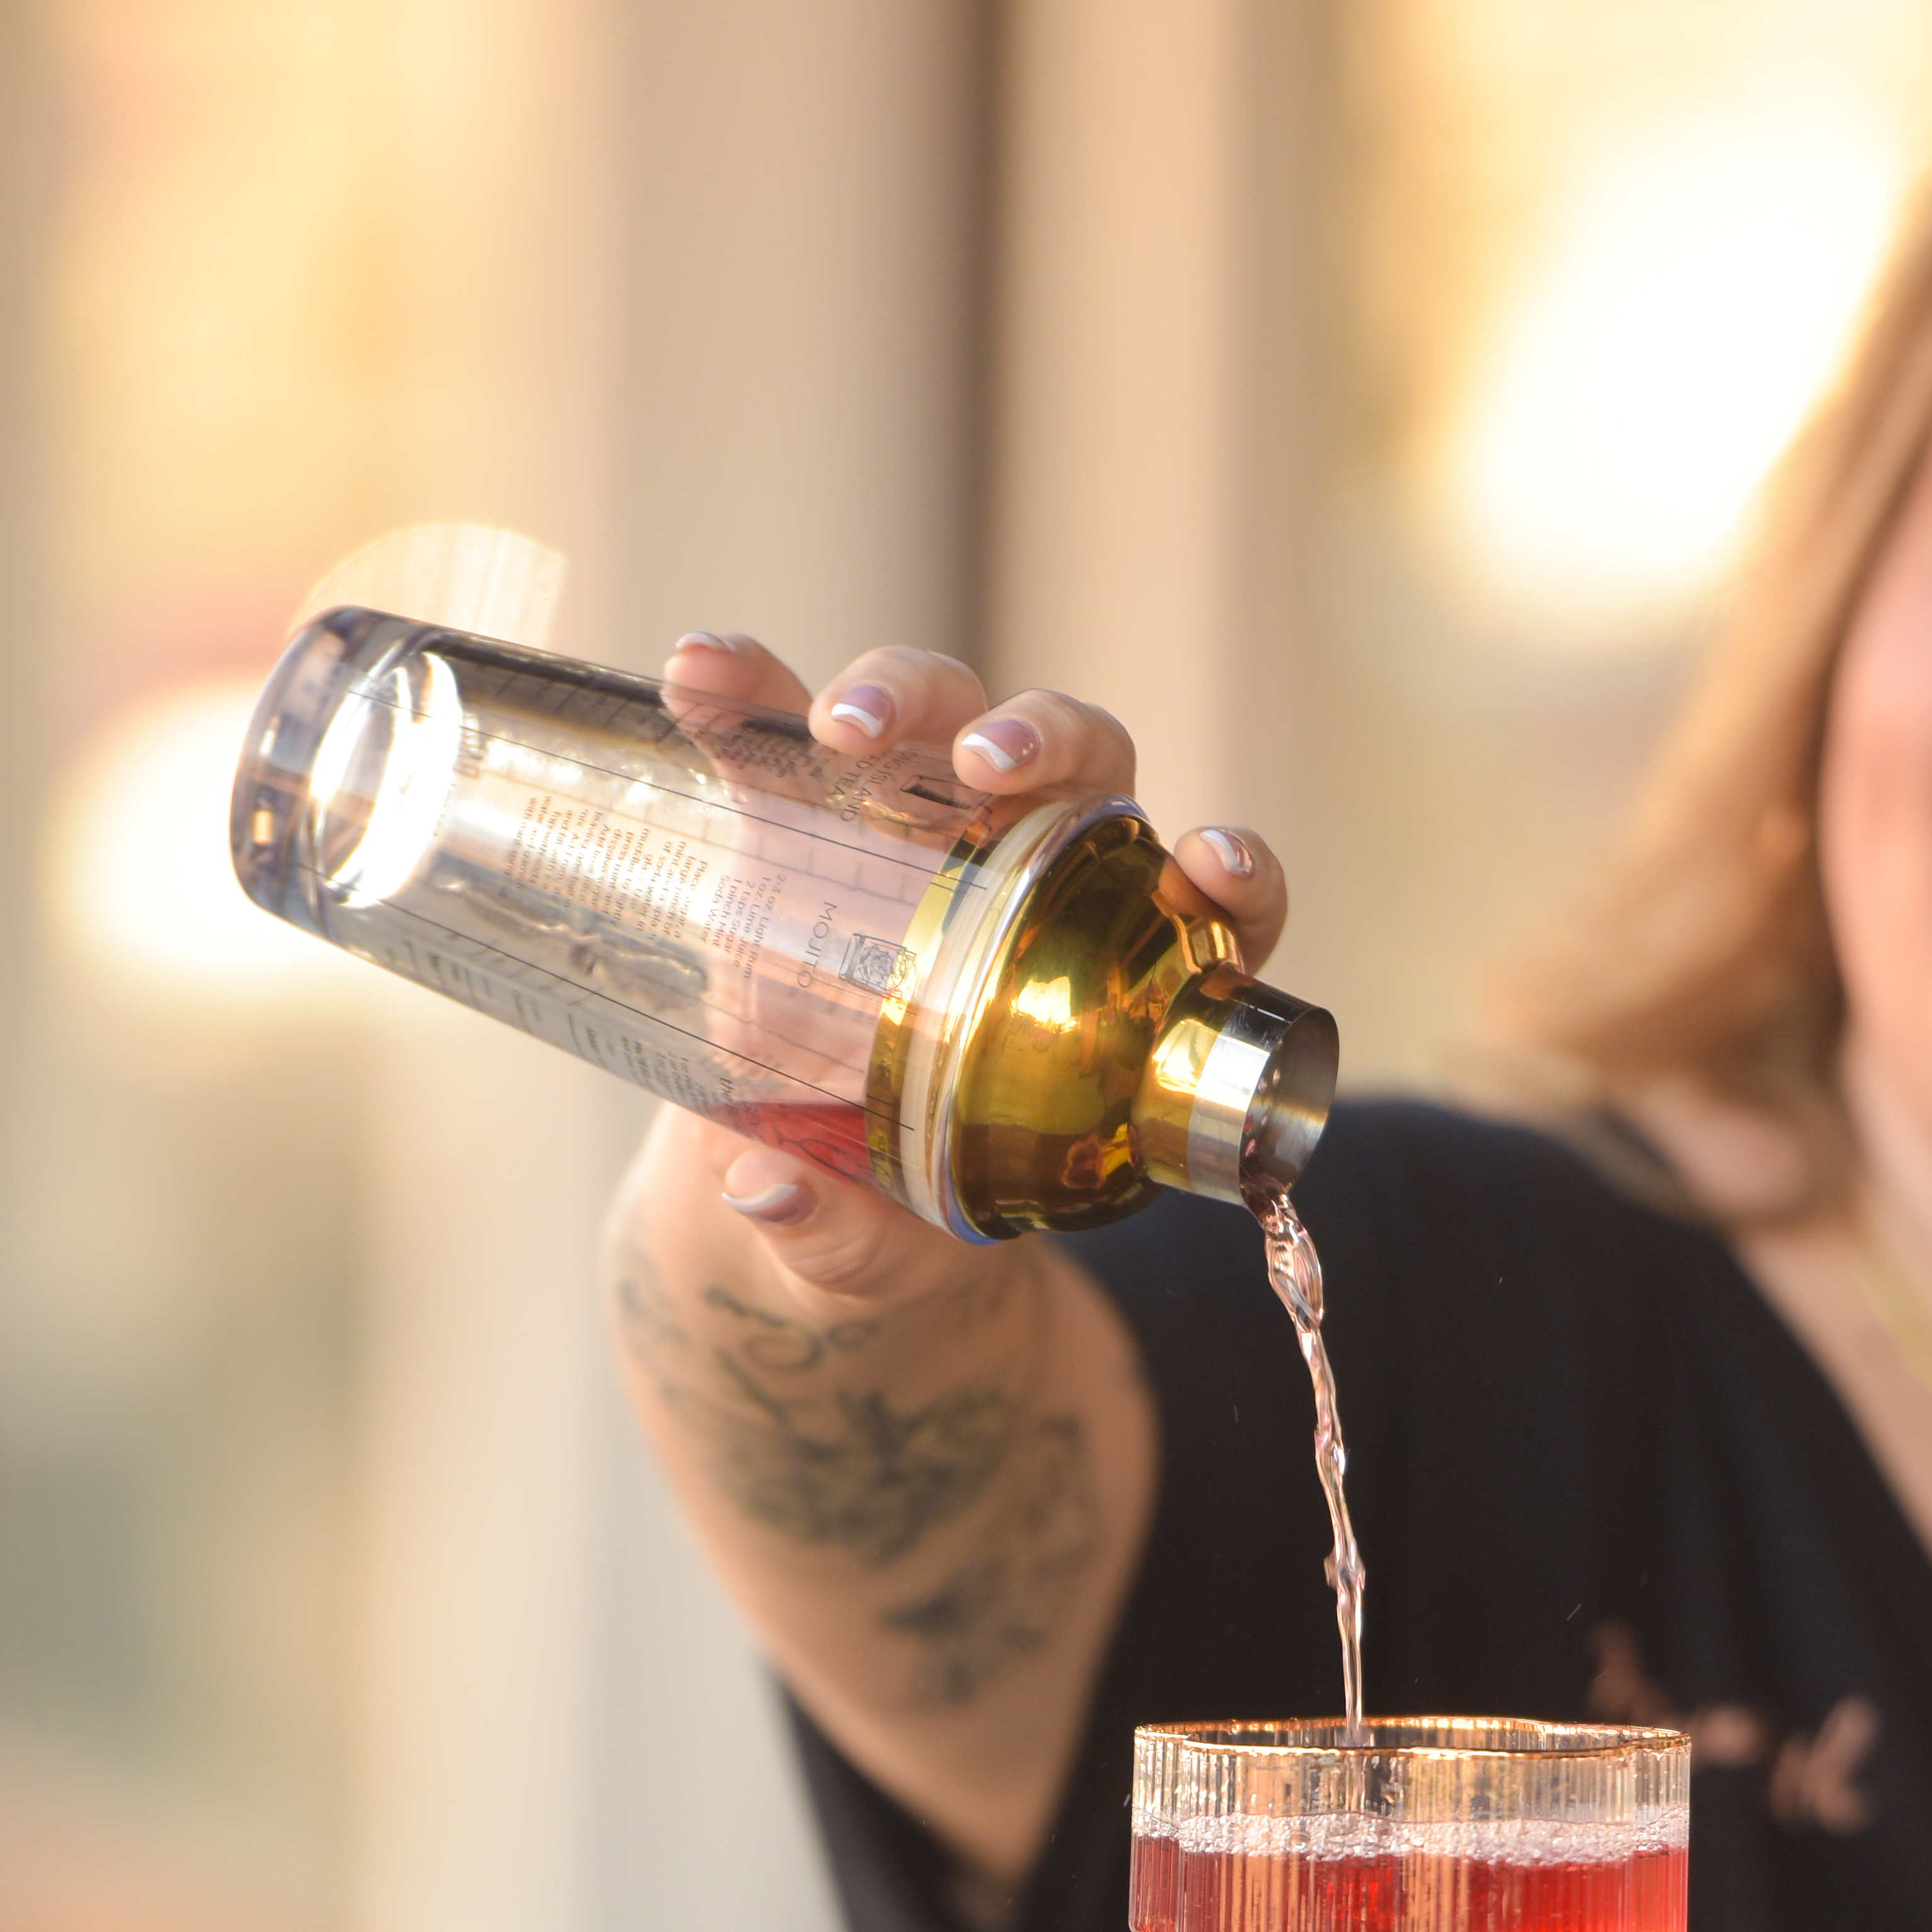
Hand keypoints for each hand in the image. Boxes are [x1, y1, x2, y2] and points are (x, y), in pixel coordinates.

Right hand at [644, 629, 1292, 1322]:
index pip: (1210, 900)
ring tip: (840, 731)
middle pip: (1077, 758)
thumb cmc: (890, 1219)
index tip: (1207, 864)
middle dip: (1042, 736)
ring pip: (943, 713)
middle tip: (985, 764)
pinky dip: (748, 690)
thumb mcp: (879, 1254)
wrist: (790, 1181)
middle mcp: (1033, 872)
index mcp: (1109, 977)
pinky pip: (782, 729)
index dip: (1232, 872)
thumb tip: (764, 1192)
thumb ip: (842, 1240)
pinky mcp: (805, 813)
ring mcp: (917, 829)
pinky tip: (699, 677)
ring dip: (902, 695)